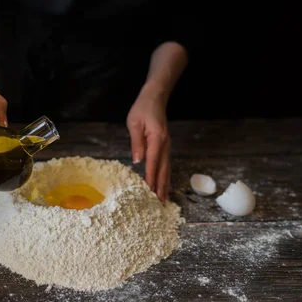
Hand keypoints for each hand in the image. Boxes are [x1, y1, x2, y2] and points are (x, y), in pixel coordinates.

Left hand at [126, 88, 170, 202]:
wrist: (155, 98)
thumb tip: (138, 161)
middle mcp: (165, 145)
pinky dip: (165, 176)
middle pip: (163, 169)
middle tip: (159, 203)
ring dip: (165, 184)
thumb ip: (136, 143)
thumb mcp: (134, 124)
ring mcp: (167, 146)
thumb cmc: (142, 109)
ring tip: (163, 200)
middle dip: (161, 187)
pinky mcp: (165, 146)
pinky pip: (166, 164)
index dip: (151, 178)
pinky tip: (163, 185)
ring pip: (167, 168)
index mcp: (157, 140)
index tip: (150, 192)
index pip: (153, 163)